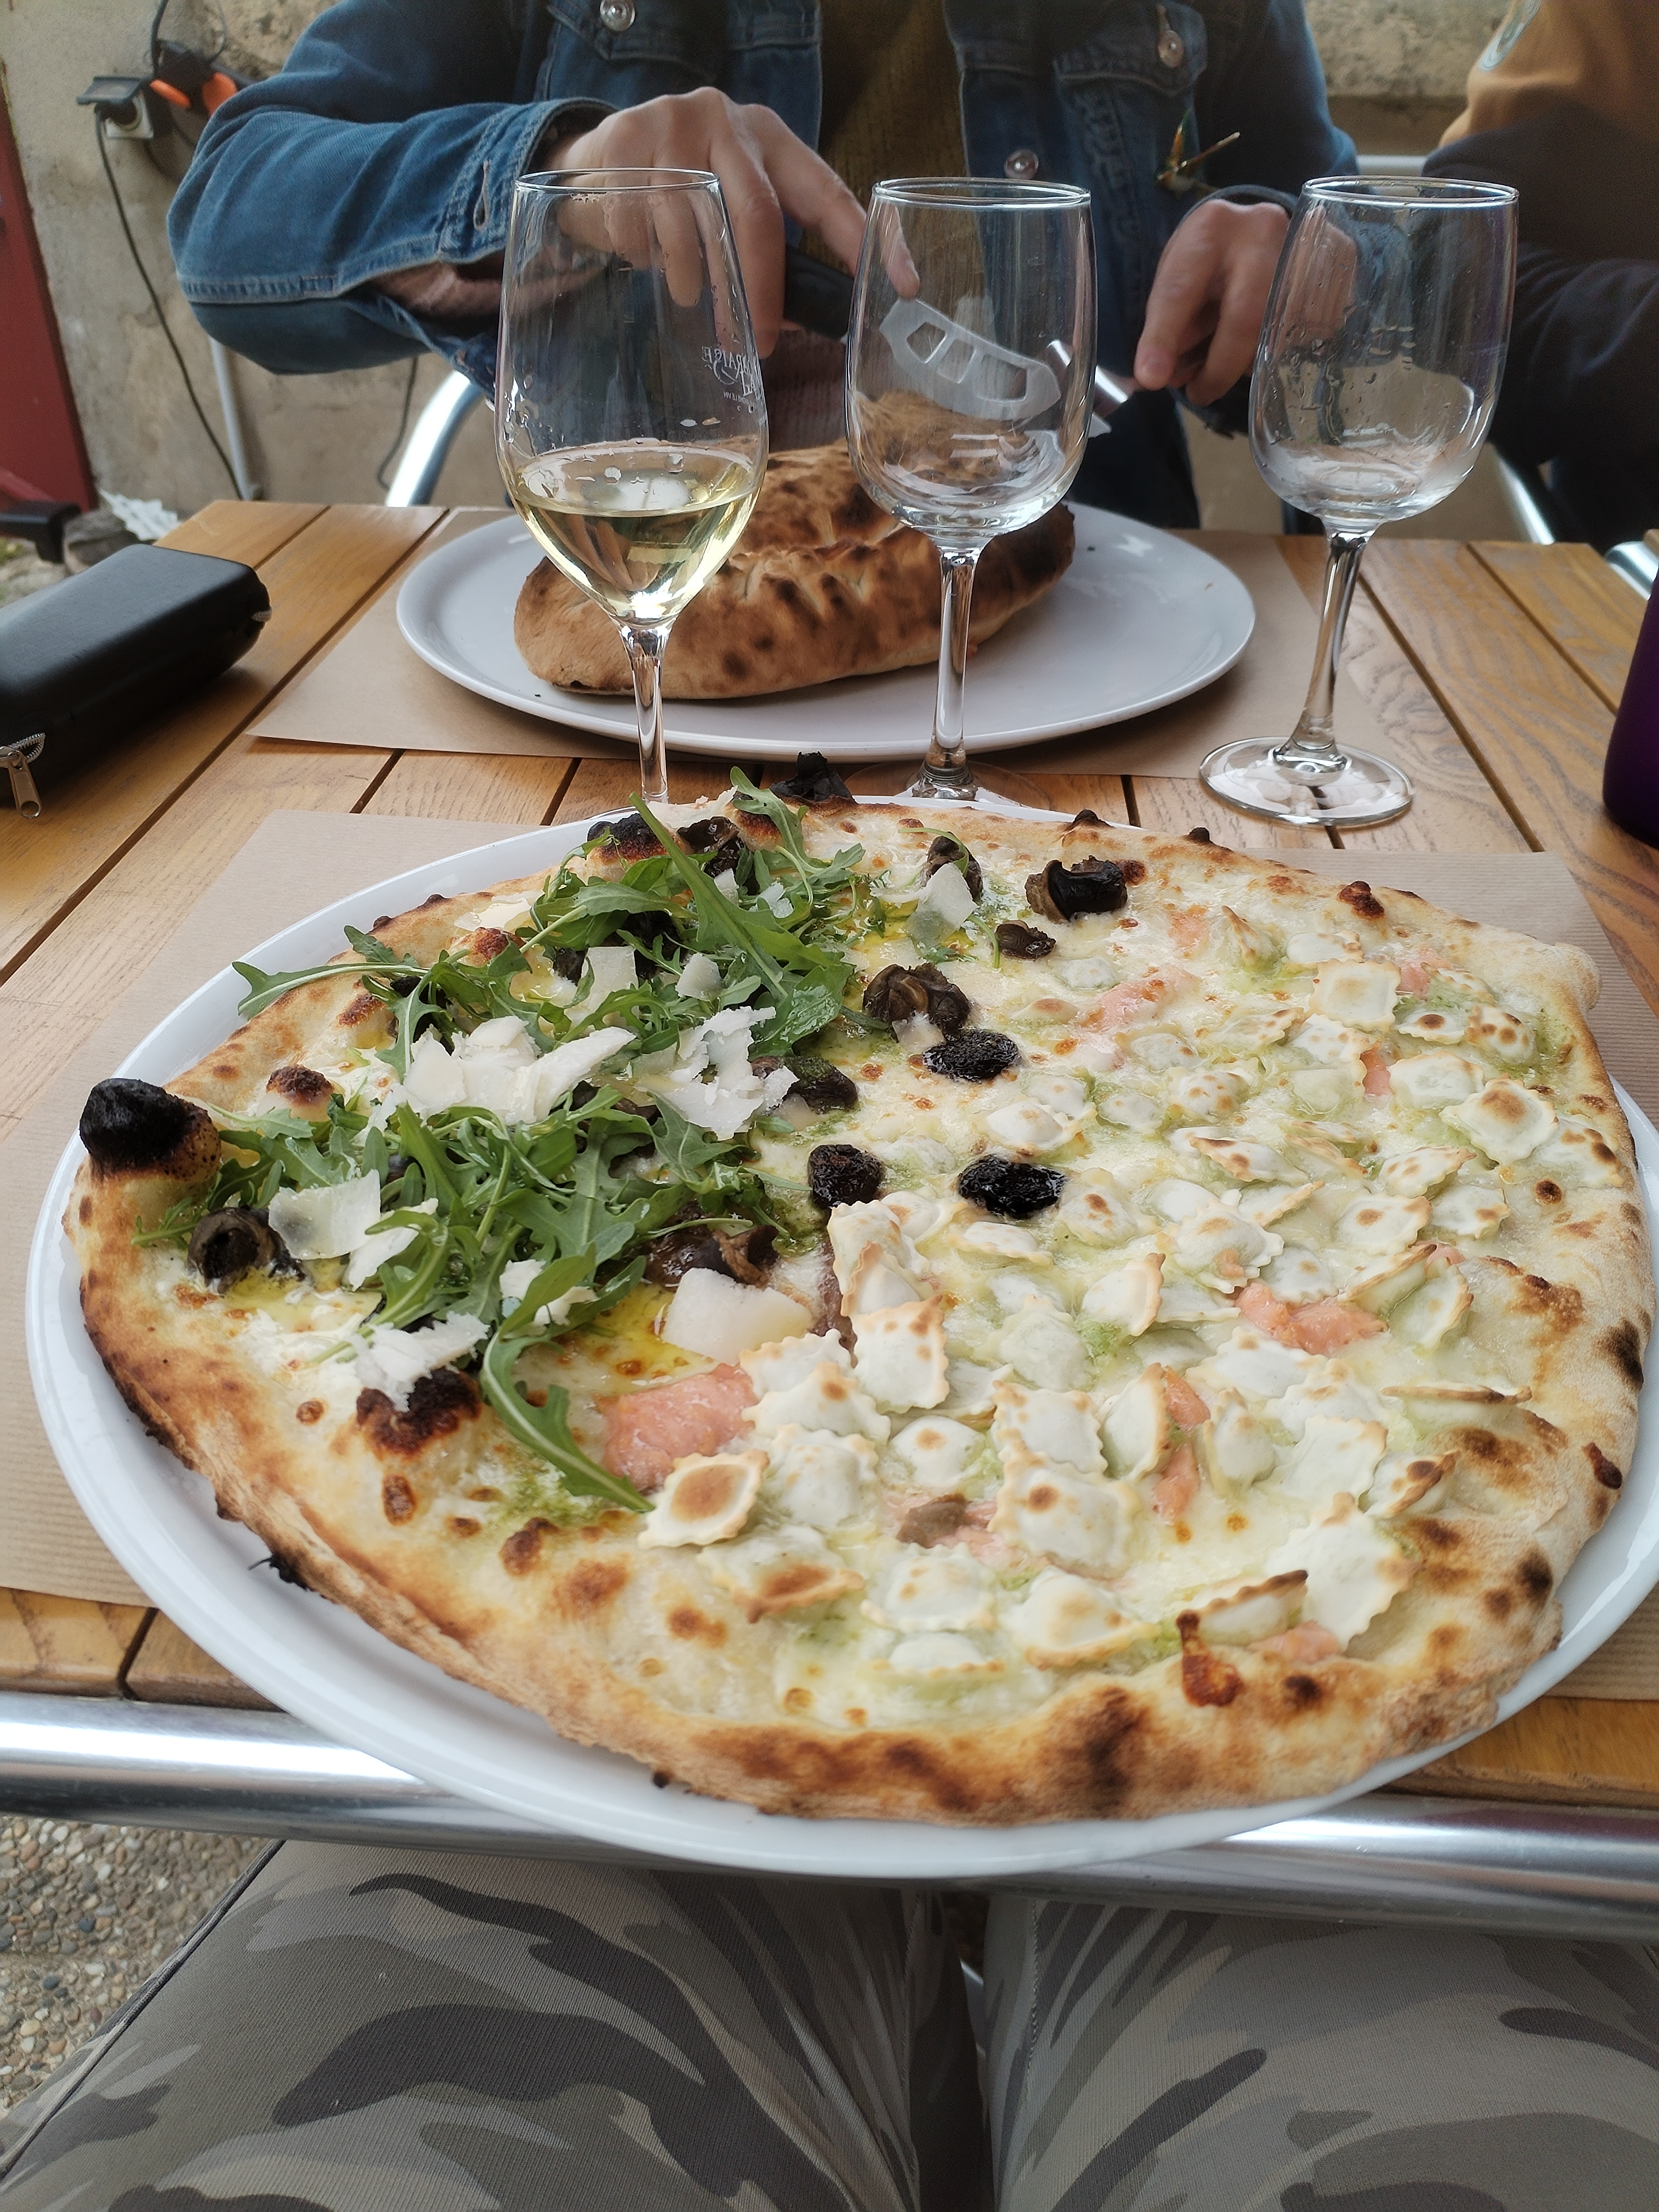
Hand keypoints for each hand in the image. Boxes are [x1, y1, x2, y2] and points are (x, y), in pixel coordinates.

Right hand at [551, 91, 866, 355]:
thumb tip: (798, 324)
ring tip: (690, 297)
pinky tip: (642, 258)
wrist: (600, 156)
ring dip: (694, 280)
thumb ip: (768, 249)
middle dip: (761, 291)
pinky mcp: (624, 140)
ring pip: (693, 226)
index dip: (867, 241)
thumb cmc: (684, 193)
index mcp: (771, 140)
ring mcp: (674, 125)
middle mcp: (728, 122)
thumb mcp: (733, 204)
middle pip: (759, 216)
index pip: (828, 194)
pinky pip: (639, 224)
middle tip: (761, 341)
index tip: (904, 285)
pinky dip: (643, 257)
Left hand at [1133, 198, 1288, 407]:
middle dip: (1219, 367)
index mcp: (1210, 228)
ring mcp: (1304, 249)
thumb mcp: (1178, 281)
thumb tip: (1155, 377)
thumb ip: (1168, 325)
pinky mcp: (1334, 269)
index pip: (1182, 288)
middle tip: (1199, 393)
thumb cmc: (1209, 262)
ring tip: (1219, 372)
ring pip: (1278, 330)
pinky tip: (1253, 353)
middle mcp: (1262, 231)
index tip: (1150, 378)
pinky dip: (1275, 353)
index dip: (1164, 336)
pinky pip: (1307, 332)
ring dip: (1245, 363)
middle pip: (1246, 316)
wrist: (1257, 232)